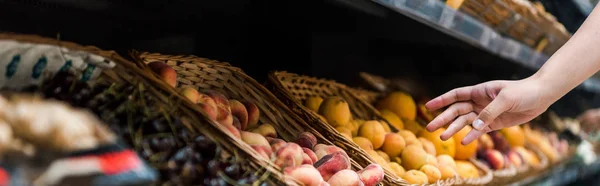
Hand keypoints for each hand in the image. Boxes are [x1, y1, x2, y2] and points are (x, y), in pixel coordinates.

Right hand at [425, 78, 552, 144]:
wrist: (541, 96)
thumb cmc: (523, 91)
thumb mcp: (506, 99)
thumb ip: (489, 112)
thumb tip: (474, 126)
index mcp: (479, 91)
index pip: (456, 95)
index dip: (442, 100)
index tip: (428, 106)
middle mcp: (479, 102)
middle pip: (456, 111)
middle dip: (443, 119)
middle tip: (429, 128)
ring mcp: (485, 113)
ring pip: (465, 122)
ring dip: (454, 129)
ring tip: (442, 137)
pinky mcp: (494, 124)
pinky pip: (479, 131)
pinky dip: (471, 136)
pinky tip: (463, 141)